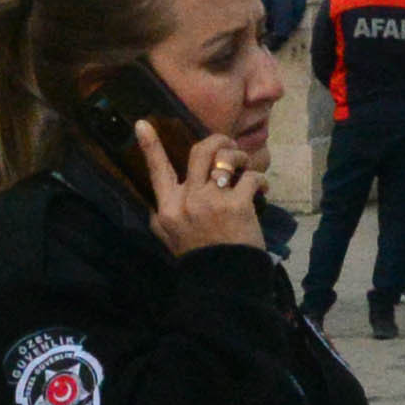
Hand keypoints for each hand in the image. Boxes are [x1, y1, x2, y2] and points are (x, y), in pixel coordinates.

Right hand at [136, 122, 262, 257]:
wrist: (223, 281)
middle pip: (200, 152)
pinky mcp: (236, 206)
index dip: (150, 145)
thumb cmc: (200, 259)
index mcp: (168, 208)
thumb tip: (160, 201)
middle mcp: (186, 201)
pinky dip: (260, 181)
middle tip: (228, 144)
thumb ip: (164, 216)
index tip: (142, 122)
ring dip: (240, 157)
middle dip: (218, 141)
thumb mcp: (170, 238)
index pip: (156, 171)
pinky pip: (251, 178)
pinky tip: (262, 190)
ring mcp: (210, 202)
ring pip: (225, 158)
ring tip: (247, 168)